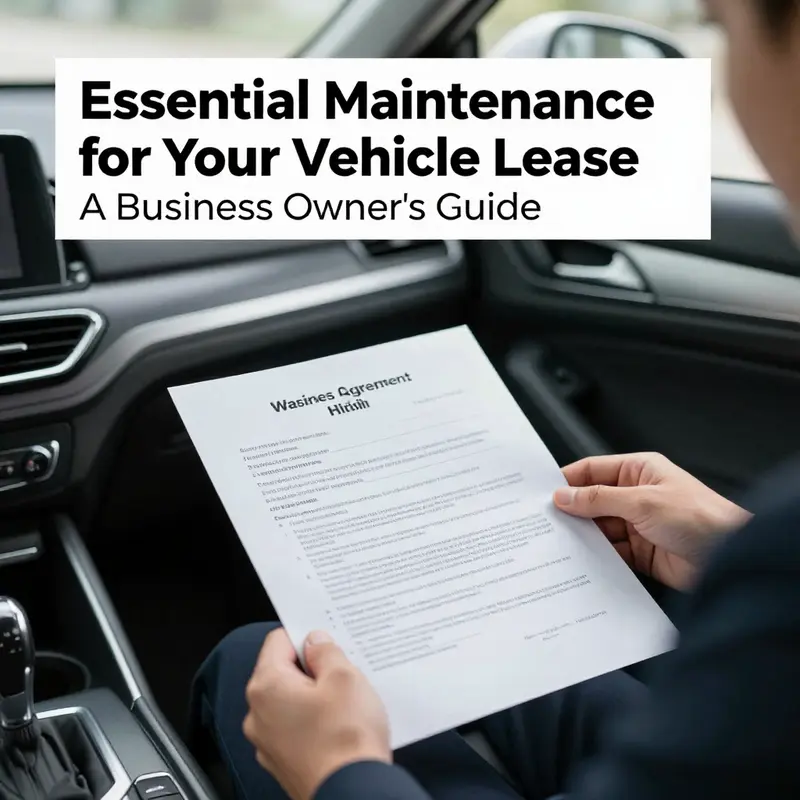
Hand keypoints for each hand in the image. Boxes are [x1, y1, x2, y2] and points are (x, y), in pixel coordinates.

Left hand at [243, 629, 389, 799]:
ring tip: (345, 701)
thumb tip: (315, 641)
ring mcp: (268, 742)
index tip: (327, 641)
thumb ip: (326, 651)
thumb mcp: (344, 677)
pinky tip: (339, 725)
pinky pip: (295, 728)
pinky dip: (314, 721)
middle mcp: (257, 714)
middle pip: (282, 672)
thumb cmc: (346, 738)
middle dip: (312, 668)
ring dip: (314, 696)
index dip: (305, 636)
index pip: (278, 641)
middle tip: (343, 672)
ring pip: (290, 701)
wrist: (352, 795)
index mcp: (266, 686)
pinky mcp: (282, 762)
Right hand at [553, 453, 750, 590]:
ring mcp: (638, 525)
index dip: (567, 481)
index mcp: (639, 471)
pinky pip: (609, 553)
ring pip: (598, 529)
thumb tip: (564, 495)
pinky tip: (579, 562)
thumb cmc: (700, 518)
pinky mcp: (641, 553)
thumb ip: (599, 499)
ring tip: (557, 544)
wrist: (734, 559)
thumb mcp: (642, 501)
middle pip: (592, 501)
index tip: (541, 494)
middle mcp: (636, 495)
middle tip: (543, 522)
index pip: (592, 470)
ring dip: (582, 537)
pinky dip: (595, 558)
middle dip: (571, 512)